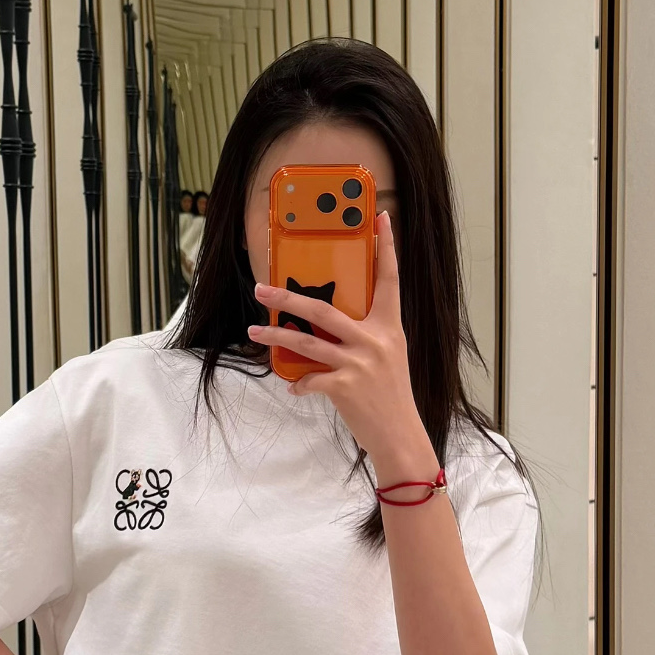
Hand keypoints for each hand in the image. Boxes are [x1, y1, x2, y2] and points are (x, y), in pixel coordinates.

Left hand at [248, 212, 432, 473]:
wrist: (400, 435)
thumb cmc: (390, 396)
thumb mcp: (388, 356)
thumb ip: (366, 336)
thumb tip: (329, 325)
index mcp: (390, 327)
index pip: (389, 280)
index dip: (387, 248)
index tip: (381, 219)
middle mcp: (375, 340)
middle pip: (324, 309)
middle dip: (288, 298)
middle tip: (262, 289)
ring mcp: (359, 362)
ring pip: (306, 342)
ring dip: (276, 337)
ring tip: (255, 332)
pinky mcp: (345, 386)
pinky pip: (310, 379)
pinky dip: (299, 384)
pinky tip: (295, 388)